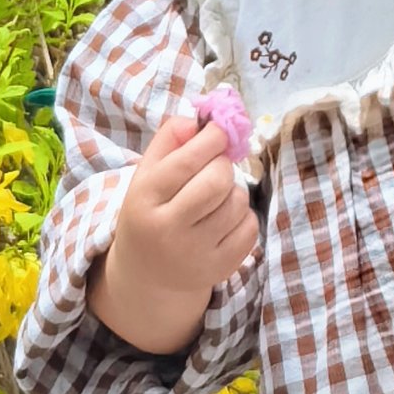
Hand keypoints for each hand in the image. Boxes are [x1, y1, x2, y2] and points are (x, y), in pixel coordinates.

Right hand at [85, 112, 258, 357]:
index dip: (212, 138)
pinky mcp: (219, 269)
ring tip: (216, 196)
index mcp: (144, 198)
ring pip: (237, 202)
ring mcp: (195, 253)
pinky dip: (243, 215)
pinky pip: (250, 227)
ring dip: (233, 190)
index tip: (220, 130)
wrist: (146, 275)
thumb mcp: (146, 173)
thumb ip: (169, 139)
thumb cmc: (150, 210)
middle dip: (223, 164)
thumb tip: (201, 119)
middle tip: (216, 165)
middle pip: (217, 181)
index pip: (187, 160)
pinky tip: (224, 219)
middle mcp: (167, 229)